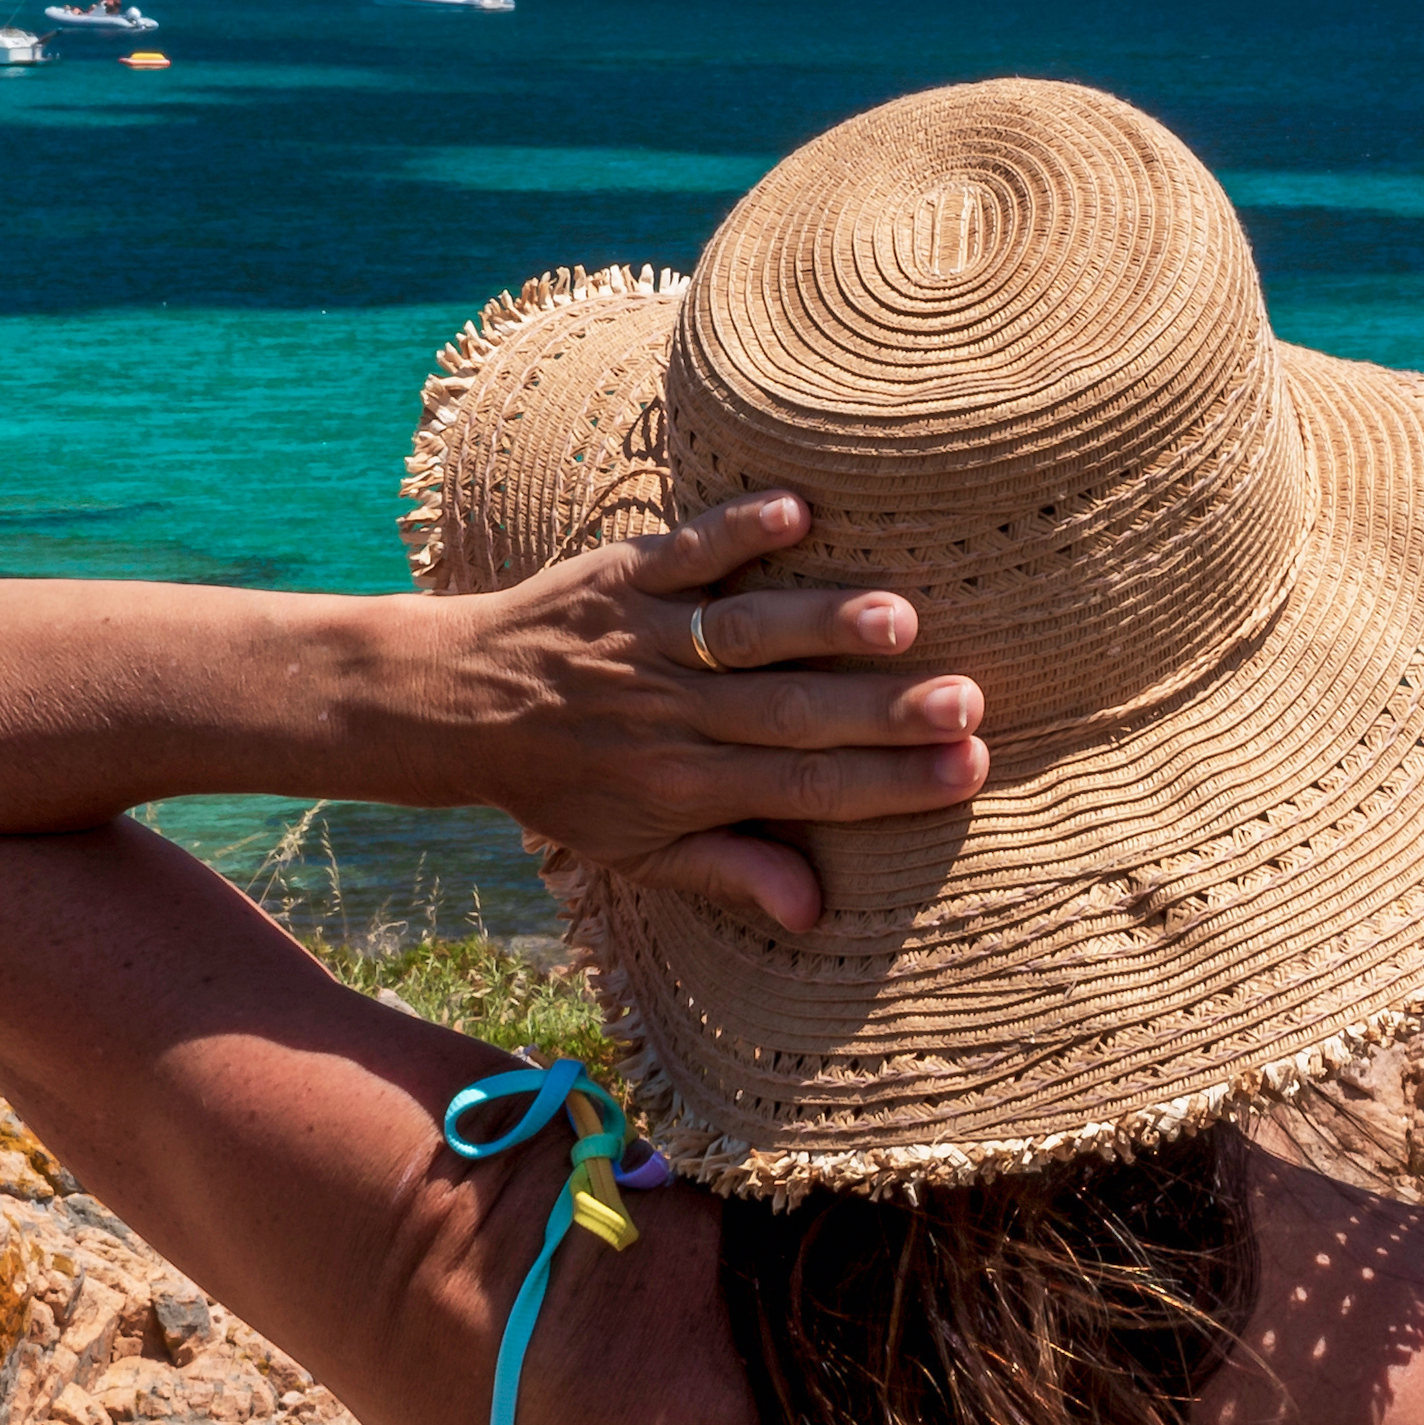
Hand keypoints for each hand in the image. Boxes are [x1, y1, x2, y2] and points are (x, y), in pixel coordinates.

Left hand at [401, 490, 987, 930]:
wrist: (455, 705)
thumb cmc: (565, 783)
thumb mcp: (635, 851)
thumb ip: (728, 873)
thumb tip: (816, 912)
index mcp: (685, 786)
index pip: (804, 790)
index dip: (888, 784)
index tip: (968, 771)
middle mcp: (671, 715)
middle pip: (792, 716)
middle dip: (883, 713)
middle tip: (969, 704)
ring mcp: (645, 641)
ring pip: (745, 635)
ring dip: (823, 625)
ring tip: (904, 619)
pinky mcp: (620, 576)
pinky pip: (684, 552)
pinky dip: (736, 531)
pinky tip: (798, 512)